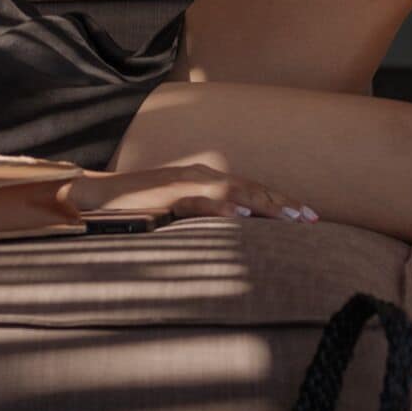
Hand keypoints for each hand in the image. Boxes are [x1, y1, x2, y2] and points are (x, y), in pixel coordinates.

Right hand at [62, 163, 318, 223]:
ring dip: (265, 205)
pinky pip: (200, 202)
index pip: (252, 189)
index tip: (309, 217)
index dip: (281, 202)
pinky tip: (241, 219)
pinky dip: (222, 209)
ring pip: (234, 192)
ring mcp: (185, 184)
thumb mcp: (181, 211)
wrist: (100, 198)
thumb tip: (236, 233)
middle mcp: (202, 177)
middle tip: (312, 220)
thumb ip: (207, 216)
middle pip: (252, 188)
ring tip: (290, 218)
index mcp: (207, 180)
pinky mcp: (168, 196)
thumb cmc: (141, 209)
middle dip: (284, 204)